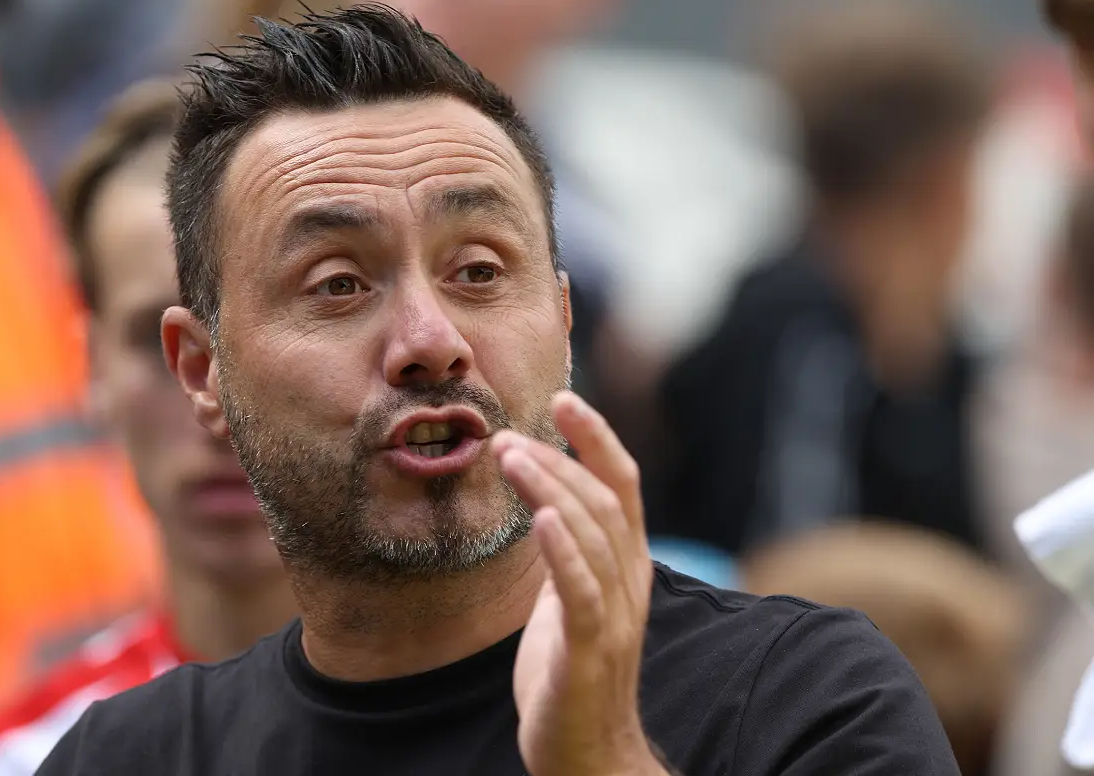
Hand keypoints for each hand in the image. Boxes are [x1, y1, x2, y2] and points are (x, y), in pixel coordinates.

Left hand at [494, 391, 664, 775]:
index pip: (622, 486)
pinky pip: (583, 593)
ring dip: (552, 489)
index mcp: (625, 566)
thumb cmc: (571, 674)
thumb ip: (563, 554)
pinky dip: (564, 552)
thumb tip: (541, 503)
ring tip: (512, 458)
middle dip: (559, 460)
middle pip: (605, 502)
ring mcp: (615, 617)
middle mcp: (629, 583)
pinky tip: (541, 519)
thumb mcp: (567, 601)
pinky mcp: (592, 652)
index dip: (597, 439)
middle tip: (508, 436)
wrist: (588, 755)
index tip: (564, 399)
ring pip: (593, 536)